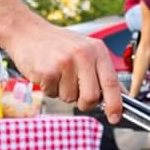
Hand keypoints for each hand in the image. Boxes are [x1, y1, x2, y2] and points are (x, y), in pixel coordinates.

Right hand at [5, 24, 122, 123]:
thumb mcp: (87, 52)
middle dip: (84, 103)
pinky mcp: (47, 70)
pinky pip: (53, 94)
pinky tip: (47, 74)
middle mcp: (84, 54)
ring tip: (58, 74)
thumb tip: (121, 95)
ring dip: (63, 93)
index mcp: (97, 50)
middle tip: (75, 92)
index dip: (115, 104)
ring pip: (70, 98)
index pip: (112, 82)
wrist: (28, 32)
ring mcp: (65, 62)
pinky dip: (49, 89)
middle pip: (91, 97)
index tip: (115, 117)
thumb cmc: (59, 45)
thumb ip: (103, 73)